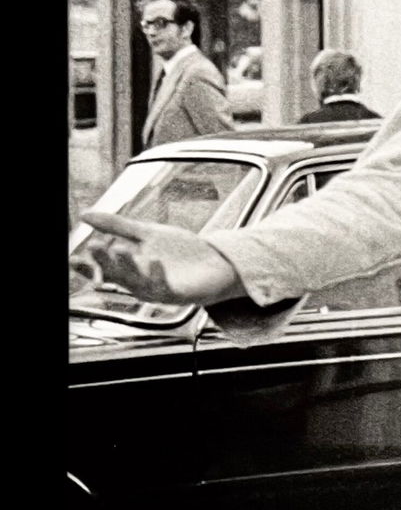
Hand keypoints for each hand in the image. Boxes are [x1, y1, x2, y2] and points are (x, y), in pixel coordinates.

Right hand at [74, 210, 242, 306]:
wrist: (218, 262)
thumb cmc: (182, 252)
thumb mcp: (147, 233)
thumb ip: (117, 226)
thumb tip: (84, 215)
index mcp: (131, 269)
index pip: (104, 269)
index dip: (88, 266)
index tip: (73, 259)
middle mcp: (141, 283)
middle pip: (117, 275)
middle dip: (105, 263)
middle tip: (94, 246)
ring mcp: (159, 290)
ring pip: (137, 282)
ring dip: (128, 267)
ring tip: (120, 248)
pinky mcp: (179, 294)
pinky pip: (164, 288)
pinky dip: (157, 274)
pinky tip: (154, 260)